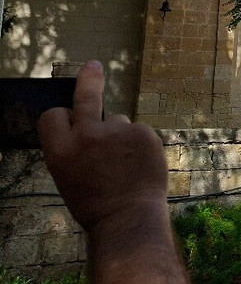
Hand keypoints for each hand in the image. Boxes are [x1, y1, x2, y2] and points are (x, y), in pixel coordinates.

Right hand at [38, 61, 167, 232]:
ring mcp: (118, 131)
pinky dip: (140, 145)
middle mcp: (86, 134)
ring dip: (121, 137)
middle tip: (93, 65)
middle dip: (89, 78)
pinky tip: (139, 165)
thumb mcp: (68, 176)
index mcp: (60, 149)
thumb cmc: (95, 204)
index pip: (53, 115)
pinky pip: (139, 132)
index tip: (67, 115)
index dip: (61, 117)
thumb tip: (88, 129)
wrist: (128, 217)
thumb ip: (75, 149)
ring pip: (119, 122)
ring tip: (125, 166)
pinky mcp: (143, 132)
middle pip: (87, 96)